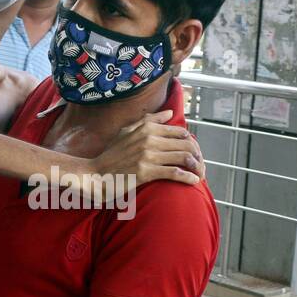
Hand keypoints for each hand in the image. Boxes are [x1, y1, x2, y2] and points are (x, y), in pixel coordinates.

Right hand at [87, 109, 204, 196]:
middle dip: (198, 156)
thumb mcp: (127, 131)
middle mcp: (149, 138)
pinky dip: (188, 177)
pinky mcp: (146, 171)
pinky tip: (193, 182)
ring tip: (200, 175)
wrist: (96, 174)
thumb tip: (169, 114)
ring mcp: (148, 155)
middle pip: (187, 144)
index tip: (195, 154)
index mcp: (147, 127)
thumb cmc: (111, 155)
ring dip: (197, 167)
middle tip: (201, 166)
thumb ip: (149, 121)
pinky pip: (175, 172)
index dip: (192, 143)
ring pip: (184, 157)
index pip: (181, 132)